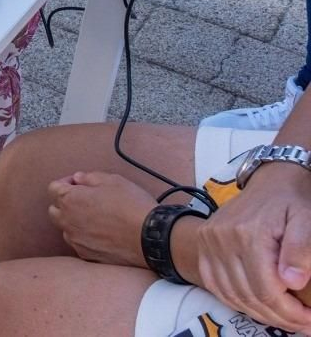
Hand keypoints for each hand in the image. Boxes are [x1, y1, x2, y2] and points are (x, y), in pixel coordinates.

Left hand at [46, 170, 154, 266]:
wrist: (151, 237)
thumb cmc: (131, 206)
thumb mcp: (113, 180)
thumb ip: (89, 177)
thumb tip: (78, 179)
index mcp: (69, 200)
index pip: (53, 188)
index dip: (66, 182)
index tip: (80, 184)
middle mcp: (67, 222)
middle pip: (55, 209)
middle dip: (66, 202)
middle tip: (86, 200)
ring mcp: (76, 241)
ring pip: (66, 229)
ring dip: (75, 222)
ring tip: (97, 218)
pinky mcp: (88, 256)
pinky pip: (79, 244)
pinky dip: (85, 238)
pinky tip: (103, 234)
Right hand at [194, 162, 310, 331]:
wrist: (270, 181)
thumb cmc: (291, 202)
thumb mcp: (306, 219)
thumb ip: (301, 249)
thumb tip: (291, 282)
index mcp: (247, 233)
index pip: (266, 289)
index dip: (289, 313)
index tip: (309, 320)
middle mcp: (221, 238)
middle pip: (248, 295)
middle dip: (277, 317)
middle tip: (301, 324)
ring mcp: (208, 241)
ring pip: (230, 294)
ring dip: (257, 313)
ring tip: (282, 316)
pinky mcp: (203, 244)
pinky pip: (214, 284)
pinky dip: (235, 300)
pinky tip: (256, 304)